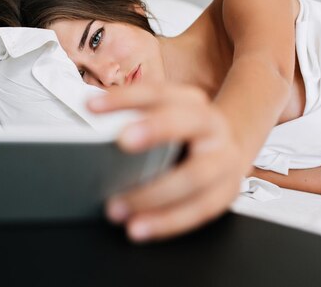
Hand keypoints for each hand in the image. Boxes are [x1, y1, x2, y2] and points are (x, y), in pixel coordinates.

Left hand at [87, 83, 249, 242]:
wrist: (229, 150)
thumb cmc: (185, 136)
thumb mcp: (166, 119)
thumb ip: (137, 124)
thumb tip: (94, 146)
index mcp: (191, 102)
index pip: (156, 93)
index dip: (123, 98)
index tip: (91, 106)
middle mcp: (211, 126)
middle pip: (185, 122)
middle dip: (154, 130)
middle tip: (120, 143)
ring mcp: (223, 160)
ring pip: (193, 176)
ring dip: (152, 195)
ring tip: (117, 208)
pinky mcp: (226, 193)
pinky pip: (198, 210)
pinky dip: (166, 222)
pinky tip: (140, 227)